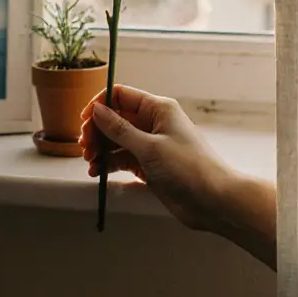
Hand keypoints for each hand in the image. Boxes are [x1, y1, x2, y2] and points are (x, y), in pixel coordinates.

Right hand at [78, 84, 235, 231]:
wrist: (213, 200)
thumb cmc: (189, 168)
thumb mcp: (150, 147)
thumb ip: (120, 129)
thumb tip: (98, 110)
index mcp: (158, 109)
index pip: (122, 95)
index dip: (100, 105)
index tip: (84, 121)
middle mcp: (154, 123)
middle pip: (115, 118)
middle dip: (97, 131)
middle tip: (85, 146)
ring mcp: (151, 145)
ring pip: (116, 141)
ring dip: (100, 149)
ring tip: (90, 162)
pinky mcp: (149, 166)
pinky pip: (122, 159)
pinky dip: (109, 164)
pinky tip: (98, 172)